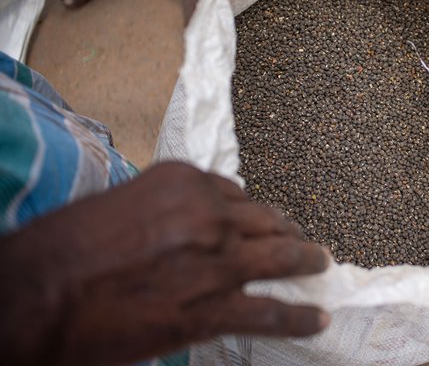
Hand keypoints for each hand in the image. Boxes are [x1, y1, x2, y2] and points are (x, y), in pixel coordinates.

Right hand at [0, 162, 329, 365]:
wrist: (36, 296)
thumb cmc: (62, 250)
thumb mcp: (118, 207)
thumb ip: (162, 211)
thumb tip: (182, 228)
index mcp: (182, 182)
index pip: (233, 193)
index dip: (248, 211)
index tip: (256, 219)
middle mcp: (207, 215)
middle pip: (265, 220)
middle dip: (285, 229)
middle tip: (299, 238)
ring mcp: (215, 261)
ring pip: (279, 258)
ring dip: (305, 261)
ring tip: (319, 263)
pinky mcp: (211, 309)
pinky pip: (270, 312)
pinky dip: (298, 316)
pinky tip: (316, 318)